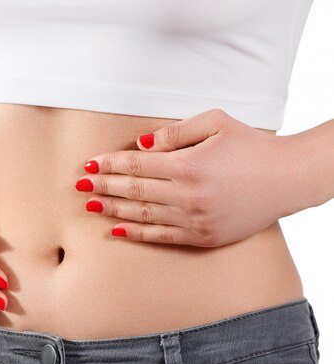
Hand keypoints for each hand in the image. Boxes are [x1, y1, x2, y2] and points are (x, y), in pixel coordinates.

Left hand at [76, 109, 295, 246]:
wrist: (286, 180)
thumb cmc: (250, 147)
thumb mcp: (215, 123)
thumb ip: (175, 132)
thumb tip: (141, 144)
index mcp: (189, 165)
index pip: (137, 165)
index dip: (109, 165)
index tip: (89, 165)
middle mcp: (188, 195)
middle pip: (133, 191)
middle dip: (102, 186)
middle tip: (79, 185)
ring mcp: (194, 219)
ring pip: (142, 214)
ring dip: (112, 210)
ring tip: (89, 205)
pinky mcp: (202, 236)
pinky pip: (161, 236)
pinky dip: (136, 233)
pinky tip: (116, 229)